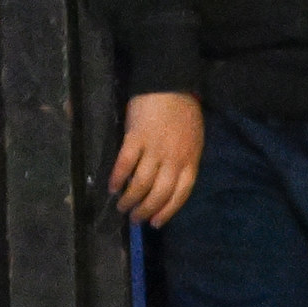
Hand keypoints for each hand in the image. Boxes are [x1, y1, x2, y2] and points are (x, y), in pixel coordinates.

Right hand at [108, 90, 202, 227]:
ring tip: (122, 207)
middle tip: (135, 218)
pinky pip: (125, 164)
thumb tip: (170, 182)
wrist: (170, 83)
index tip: (155, 223)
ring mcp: (154, 149)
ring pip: (141, 184)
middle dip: (146, 210)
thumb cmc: (184, 111)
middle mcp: (173, 159)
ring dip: (130, 199)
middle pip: (159, 194)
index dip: (167, 211)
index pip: (180, 195)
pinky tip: (112, 187)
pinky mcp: (136, 138)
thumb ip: (184, 161)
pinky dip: (118, 178)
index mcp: (190, 160)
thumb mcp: (194, 140)